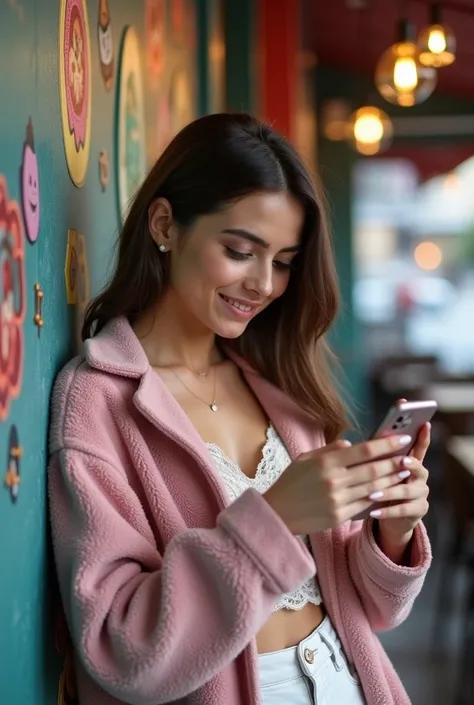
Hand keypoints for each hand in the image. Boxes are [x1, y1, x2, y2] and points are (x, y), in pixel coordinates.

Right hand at [263, 435, 413, 534]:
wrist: (276, 513)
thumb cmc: (290, 482)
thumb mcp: (305, 459)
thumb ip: (329, 450)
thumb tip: (351, 444)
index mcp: (326, 462)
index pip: (364, 450)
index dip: (386, 444)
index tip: (402, 438)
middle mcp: (334, 480)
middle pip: (374, 469)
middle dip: (395, 462)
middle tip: (409, 456)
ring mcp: (338, 500)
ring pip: (374, 488)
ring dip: (392, 480)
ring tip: (404, 472)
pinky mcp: (339, 516)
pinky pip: (365, 505)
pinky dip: (379, 497)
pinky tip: (389, 491)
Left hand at [371, 422, 429, 543]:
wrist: (388, 515)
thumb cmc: (379, 485)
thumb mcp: (375, 469)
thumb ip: (370, 456)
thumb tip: (347, 444)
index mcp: (411, 460)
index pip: (419, 445)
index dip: (423, 435)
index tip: (425, 423)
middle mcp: (420, 474)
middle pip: (417, 466)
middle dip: (408, 463)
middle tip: (399, 460)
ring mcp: (421, 492)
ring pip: (406, 489)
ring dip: (388, 491)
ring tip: (372, 493)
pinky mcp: (418, 510)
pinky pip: (403, 510)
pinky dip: (387, 511)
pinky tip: (373, 512)